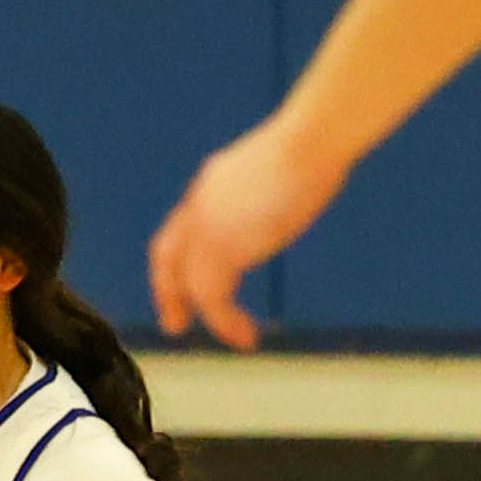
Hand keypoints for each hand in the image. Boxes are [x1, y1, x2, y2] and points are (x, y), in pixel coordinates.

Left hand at [148, 118, 348, 349]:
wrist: (309, 142)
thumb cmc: (313, 147)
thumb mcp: (280, 172)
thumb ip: (268, 193)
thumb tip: (286, 200)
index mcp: (211, 186)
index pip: (182, 229)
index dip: (180, 259)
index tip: (185, 282)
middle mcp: (199, 206)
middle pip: (168, 256)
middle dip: (169, 292)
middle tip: (175, 323)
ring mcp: (205, 228)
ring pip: (191, 284)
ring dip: (211, 317)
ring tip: (235, 338)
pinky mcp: (221, 248)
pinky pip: (212, 297)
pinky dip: (225, 321)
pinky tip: (244, 335)